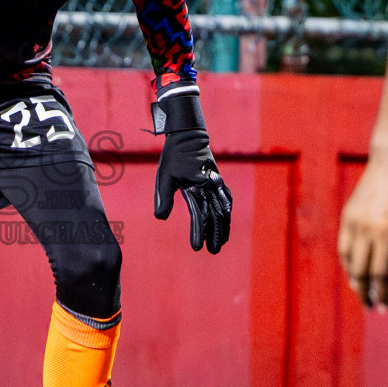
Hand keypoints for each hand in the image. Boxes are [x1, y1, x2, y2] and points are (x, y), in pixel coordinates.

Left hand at [154, 128, 232, 253]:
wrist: (188, 135)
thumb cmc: (173, 156)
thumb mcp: (164, 176)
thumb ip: (163, 197)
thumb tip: (160, 218)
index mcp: (196, 187)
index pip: (199, 215)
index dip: (199, 233)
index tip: (198, 248)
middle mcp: (210, 186)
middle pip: (215, 216)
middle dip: (215, 234)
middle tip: (214, 251)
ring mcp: (216, 182)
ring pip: (223, 209)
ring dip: (224, 226)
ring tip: (222, 241)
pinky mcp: (217, 178)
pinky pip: (226, 198)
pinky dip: (227, 211)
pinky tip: (226, 219)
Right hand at [338, 156, 387, 309]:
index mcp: (387, 233)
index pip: (380, 273)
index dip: (382, 294)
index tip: (384, 308)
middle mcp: (366, 229)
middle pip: (360, 271)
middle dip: (364, 292)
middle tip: (370, 307)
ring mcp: (353, 221)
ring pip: (347, 260)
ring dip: (354, 279)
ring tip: (362, 291)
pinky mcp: (347, 215)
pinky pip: (343, 246)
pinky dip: (348, 262)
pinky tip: (355, 270)